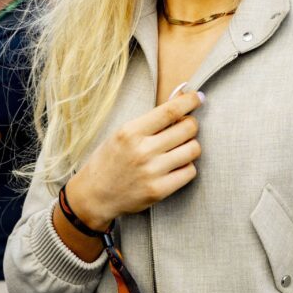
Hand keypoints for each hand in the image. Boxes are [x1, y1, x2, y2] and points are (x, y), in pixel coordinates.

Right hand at [67, 91, 203, 230]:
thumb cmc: (111, 159)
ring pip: (193, 149)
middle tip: (185, 127)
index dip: (189, 101)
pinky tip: (176, 166)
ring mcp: (152, 172)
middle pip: (187, 128)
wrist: (94, 195)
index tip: (197, 97)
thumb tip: (181, 98)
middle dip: (191, 124)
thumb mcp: (123, 133)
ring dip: (191, 146)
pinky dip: (187, 166)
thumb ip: (151, 119)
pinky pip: (190, 171)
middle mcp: (142, 151)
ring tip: (179, 148)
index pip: (169, 111)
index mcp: (130, 132)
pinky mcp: (159, 190)